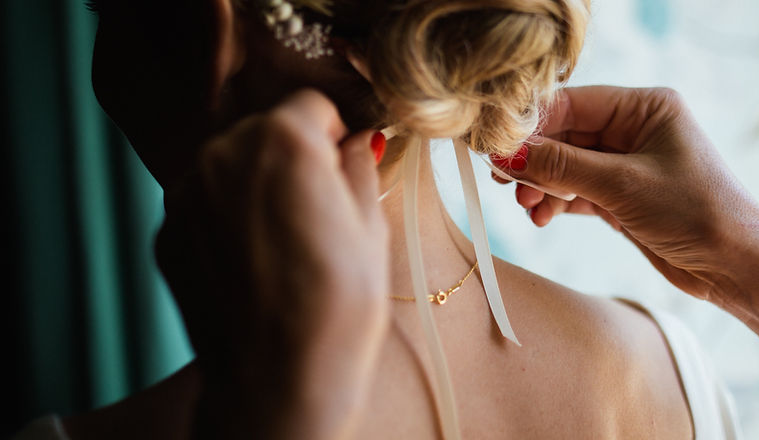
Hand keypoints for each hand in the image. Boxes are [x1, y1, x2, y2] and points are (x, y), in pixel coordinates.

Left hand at [155, 90, 388, 438]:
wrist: (278, 380)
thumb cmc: (337, 306)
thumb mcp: (372, 227)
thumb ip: (360, 167)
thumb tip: (356, 144)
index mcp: (282, 139)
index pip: (312, 105)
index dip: (335, 135)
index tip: (344, 168)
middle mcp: (222, 153)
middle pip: (265, 132)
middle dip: (292, 158)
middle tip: (318, 213)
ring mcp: (186, 194)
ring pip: (231, 167)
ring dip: (256, 186)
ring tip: (285, 244)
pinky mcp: (167, 233)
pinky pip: (205, 206)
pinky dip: (227, 221)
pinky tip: (254, 264)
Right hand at [494, 86, 758, 306]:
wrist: (736, 267)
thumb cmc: (696, 213)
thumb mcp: (622, 185)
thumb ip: (561, 167)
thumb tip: (507, 154)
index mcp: (646, 107)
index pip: (572, 103)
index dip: (531, 124)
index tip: (496, 145)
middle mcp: (635, 129)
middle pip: (565, 135)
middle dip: (534, 159)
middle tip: (503, 179)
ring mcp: (628, 164)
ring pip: (567, 166)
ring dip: (543, 185)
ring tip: (527, 205)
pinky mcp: (623, 197)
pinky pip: (577, 192)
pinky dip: (557, 203)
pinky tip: (542, 217)